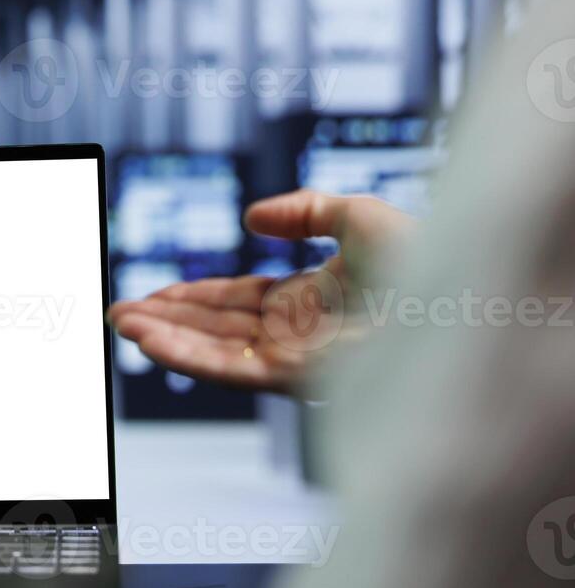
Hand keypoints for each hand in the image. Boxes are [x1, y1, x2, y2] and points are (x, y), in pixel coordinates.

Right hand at [106, 189, 412, 394]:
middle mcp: (300, 334)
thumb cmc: (435, 257)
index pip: (237, 302)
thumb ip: (303, 211)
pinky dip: (187, 356)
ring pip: (217, 352)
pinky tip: (153, 342)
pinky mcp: (300, 377)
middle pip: (218, 329)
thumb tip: (249, 218)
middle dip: (167, 321)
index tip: (152, 296)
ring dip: (166, 339)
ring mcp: (300, 358)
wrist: (467, 297)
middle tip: (119, 315)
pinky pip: (231, 370)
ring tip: (122, 326)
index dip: (193, 298)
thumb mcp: (359, 215)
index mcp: (313, 301)